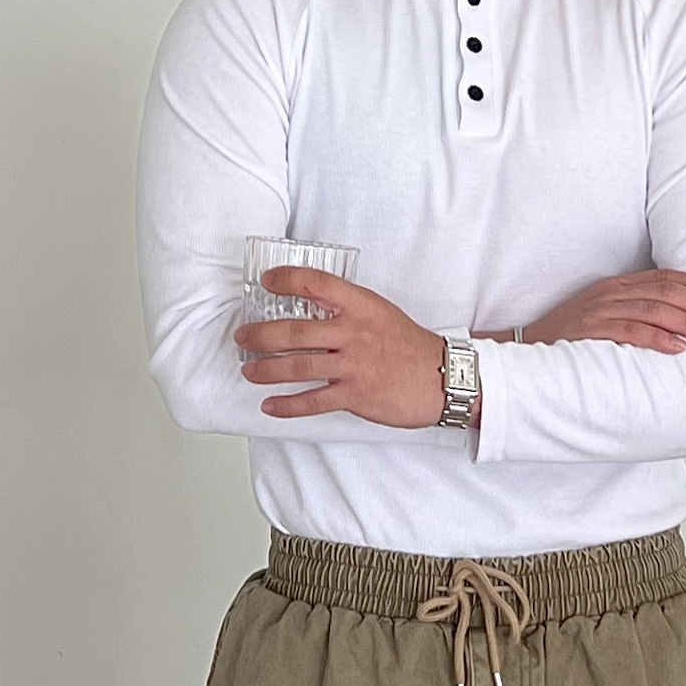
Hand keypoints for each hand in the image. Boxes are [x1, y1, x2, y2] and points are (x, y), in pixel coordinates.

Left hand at [236, 272, 448, 427]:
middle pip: (294, 331)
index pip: (316, 284)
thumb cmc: (409, 345)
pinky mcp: (355, 395)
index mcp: (360, 306)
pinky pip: (313, 401)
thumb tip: (309, 307)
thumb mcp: (380, 312)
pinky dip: (287, 405)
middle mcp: (353, 333)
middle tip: (243, 336)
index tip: (267, 281)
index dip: (287, 279)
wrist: (442, 378)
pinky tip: (270, 405)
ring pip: (297, 367)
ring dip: (265, 370)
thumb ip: (347, 309)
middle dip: (261, 335)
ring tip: (248, 371)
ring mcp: (353, 365)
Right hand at [519, 270, 685, 354]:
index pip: (662, 278)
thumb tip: (675, 323)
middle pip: (665, 292)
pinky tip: (678, 347)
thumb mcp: (602, 316)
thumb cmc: (567, 338)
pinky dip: (657, 338)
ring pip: (654, 309)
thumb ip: (633, 313)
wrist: (525, 350)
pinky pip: (630, 331)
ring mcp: (600, 311)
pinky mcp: (591, 332)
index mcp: (614, 286)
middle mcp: (610, 294)